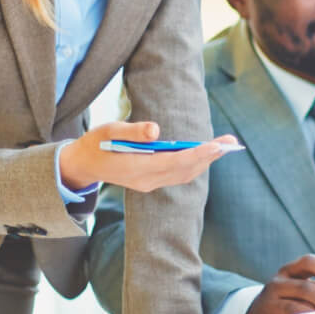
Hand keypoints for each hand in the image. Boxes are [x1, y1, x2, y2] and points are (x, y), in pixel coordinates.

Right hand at [59, 120, 237, 192]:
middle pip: (185, 170)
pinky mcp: (151, 181)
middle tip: (231, 142)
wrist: (83, 164)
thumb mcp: (108, 130)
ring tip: (226, 145)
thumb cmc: (96, 143)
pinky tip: (207, 152)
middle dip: (209, 156)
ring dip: (206, 160)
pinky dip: (195, 164)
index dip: (196, 154)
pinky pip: (179, 174)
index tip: (216, 146)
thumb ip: (132, 131)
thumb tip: (156, 130)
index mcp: (136, 168)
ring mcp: (149, 183)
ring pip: (185, 174)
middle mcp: (146, 180)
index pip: (173, 163)